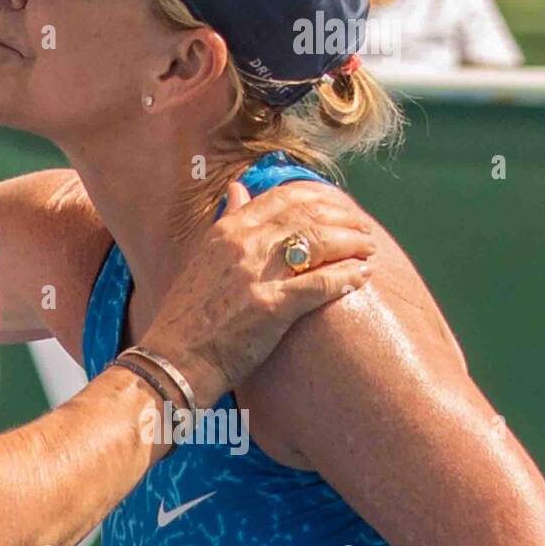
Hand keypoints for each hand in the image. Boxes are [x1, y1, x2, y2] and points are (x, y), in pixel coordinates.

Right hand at [141, 182, 376, 404]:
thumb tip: (238, 188)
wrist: (175, 357)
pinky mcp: (271, 306)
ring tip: (369, 250)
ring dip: (351, 244)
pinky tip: (363, 276)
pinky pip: (321, 283)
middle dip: (344, 220)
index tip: (340, 208)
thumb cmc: (190, 312)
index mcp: (227, 230)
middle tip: (363, 230)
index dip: (320, 199)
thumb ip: (227, 221)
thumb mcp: (204, 255)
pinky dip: (348, 277)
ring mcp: (256, 274)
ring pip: (318, 243)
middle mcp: (242, 244)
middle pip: (307, 216)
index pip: (283, 198)